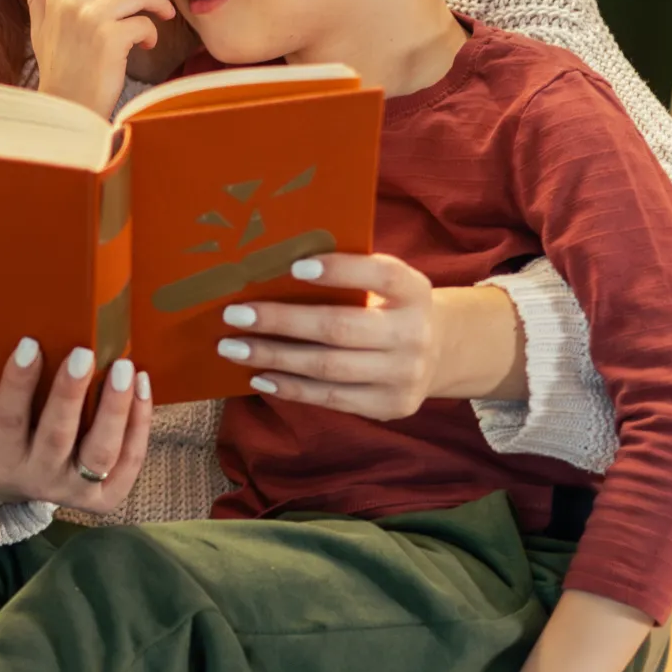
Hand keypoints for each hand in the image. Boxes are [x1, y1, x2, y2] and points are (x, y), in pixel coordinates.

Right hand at [0, 338, 155, 509]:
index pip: (8, 418)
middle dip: (71, 394)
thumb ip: (22, 387)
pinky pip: (128, 460)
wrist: (24, 482)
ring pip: (99, 452)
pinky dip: (139, 423)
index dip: (18, 383)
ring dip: (114, 409)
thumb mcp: (5, 415)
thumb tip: (48, 329)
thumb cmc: (18, 430)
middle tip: (84, 353)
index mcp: (4, 457)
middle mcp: (38, 478)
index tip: (30, 344)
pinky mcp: (105, 500)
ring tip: (124, 369)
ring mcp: (74, 492)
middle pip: (56, 436)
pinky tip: (142, 386)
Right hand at [14, 0, 173, 118]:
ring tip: (163, 15)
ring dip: (158, 4)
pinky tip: (147, 45)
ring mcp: (90, 18)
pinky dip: (151, 34)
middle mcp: (71, 2)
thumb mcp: (42, 30)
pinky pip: (144, 22)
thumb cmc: (59, 70)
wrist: (67, 108)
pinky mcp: (109, 37)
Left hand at [213, 253, 490, 417]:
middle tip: (234, 314)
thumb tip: (273, 267)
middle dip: (281, 321)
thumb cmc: (390, 305)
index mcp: (413, 291)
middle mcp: (413, 333)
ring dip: (274, 357)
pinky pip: (332, 398)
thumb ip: (349, 275)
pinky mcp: (389, 406)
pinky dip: (292, 387)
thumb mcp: (386, 284)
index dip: (338, 270)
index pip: (379, 275)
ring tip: (233, 348)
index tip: (293, 266)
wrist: (439, 352)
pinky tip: (260, 376)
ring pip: (328, 367)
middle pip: (340, 327)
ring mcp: (403, 375)